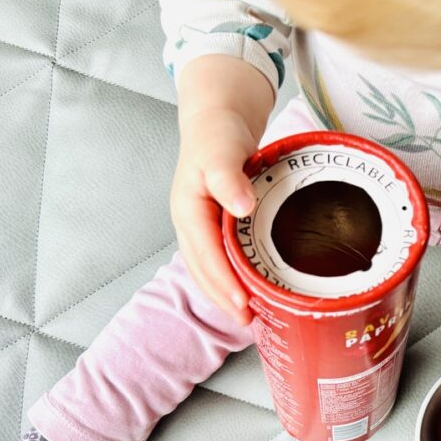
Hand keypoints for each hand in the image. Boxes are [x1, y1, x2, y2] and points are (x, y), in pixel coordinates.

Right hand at [170, 55, 274, 326]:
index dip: (223, 281)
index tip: (243, 303)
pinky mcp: (215, 225)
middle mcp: (190, 223)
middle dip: (224, 298)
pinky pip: (220, 259)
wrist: (217, 117)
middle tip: (251, 323)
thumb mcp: (220, 149)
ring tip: (252, 316)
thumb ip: (227, 176)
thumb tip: (239, 206)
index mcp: (188, 210)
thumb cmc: (217, 132)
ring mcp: (200, 226)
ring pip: (210, 269)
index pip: (205, 255)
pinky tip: (252, 289)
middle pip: (204, 270)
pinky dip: (233, 278)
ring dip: (227, 293)